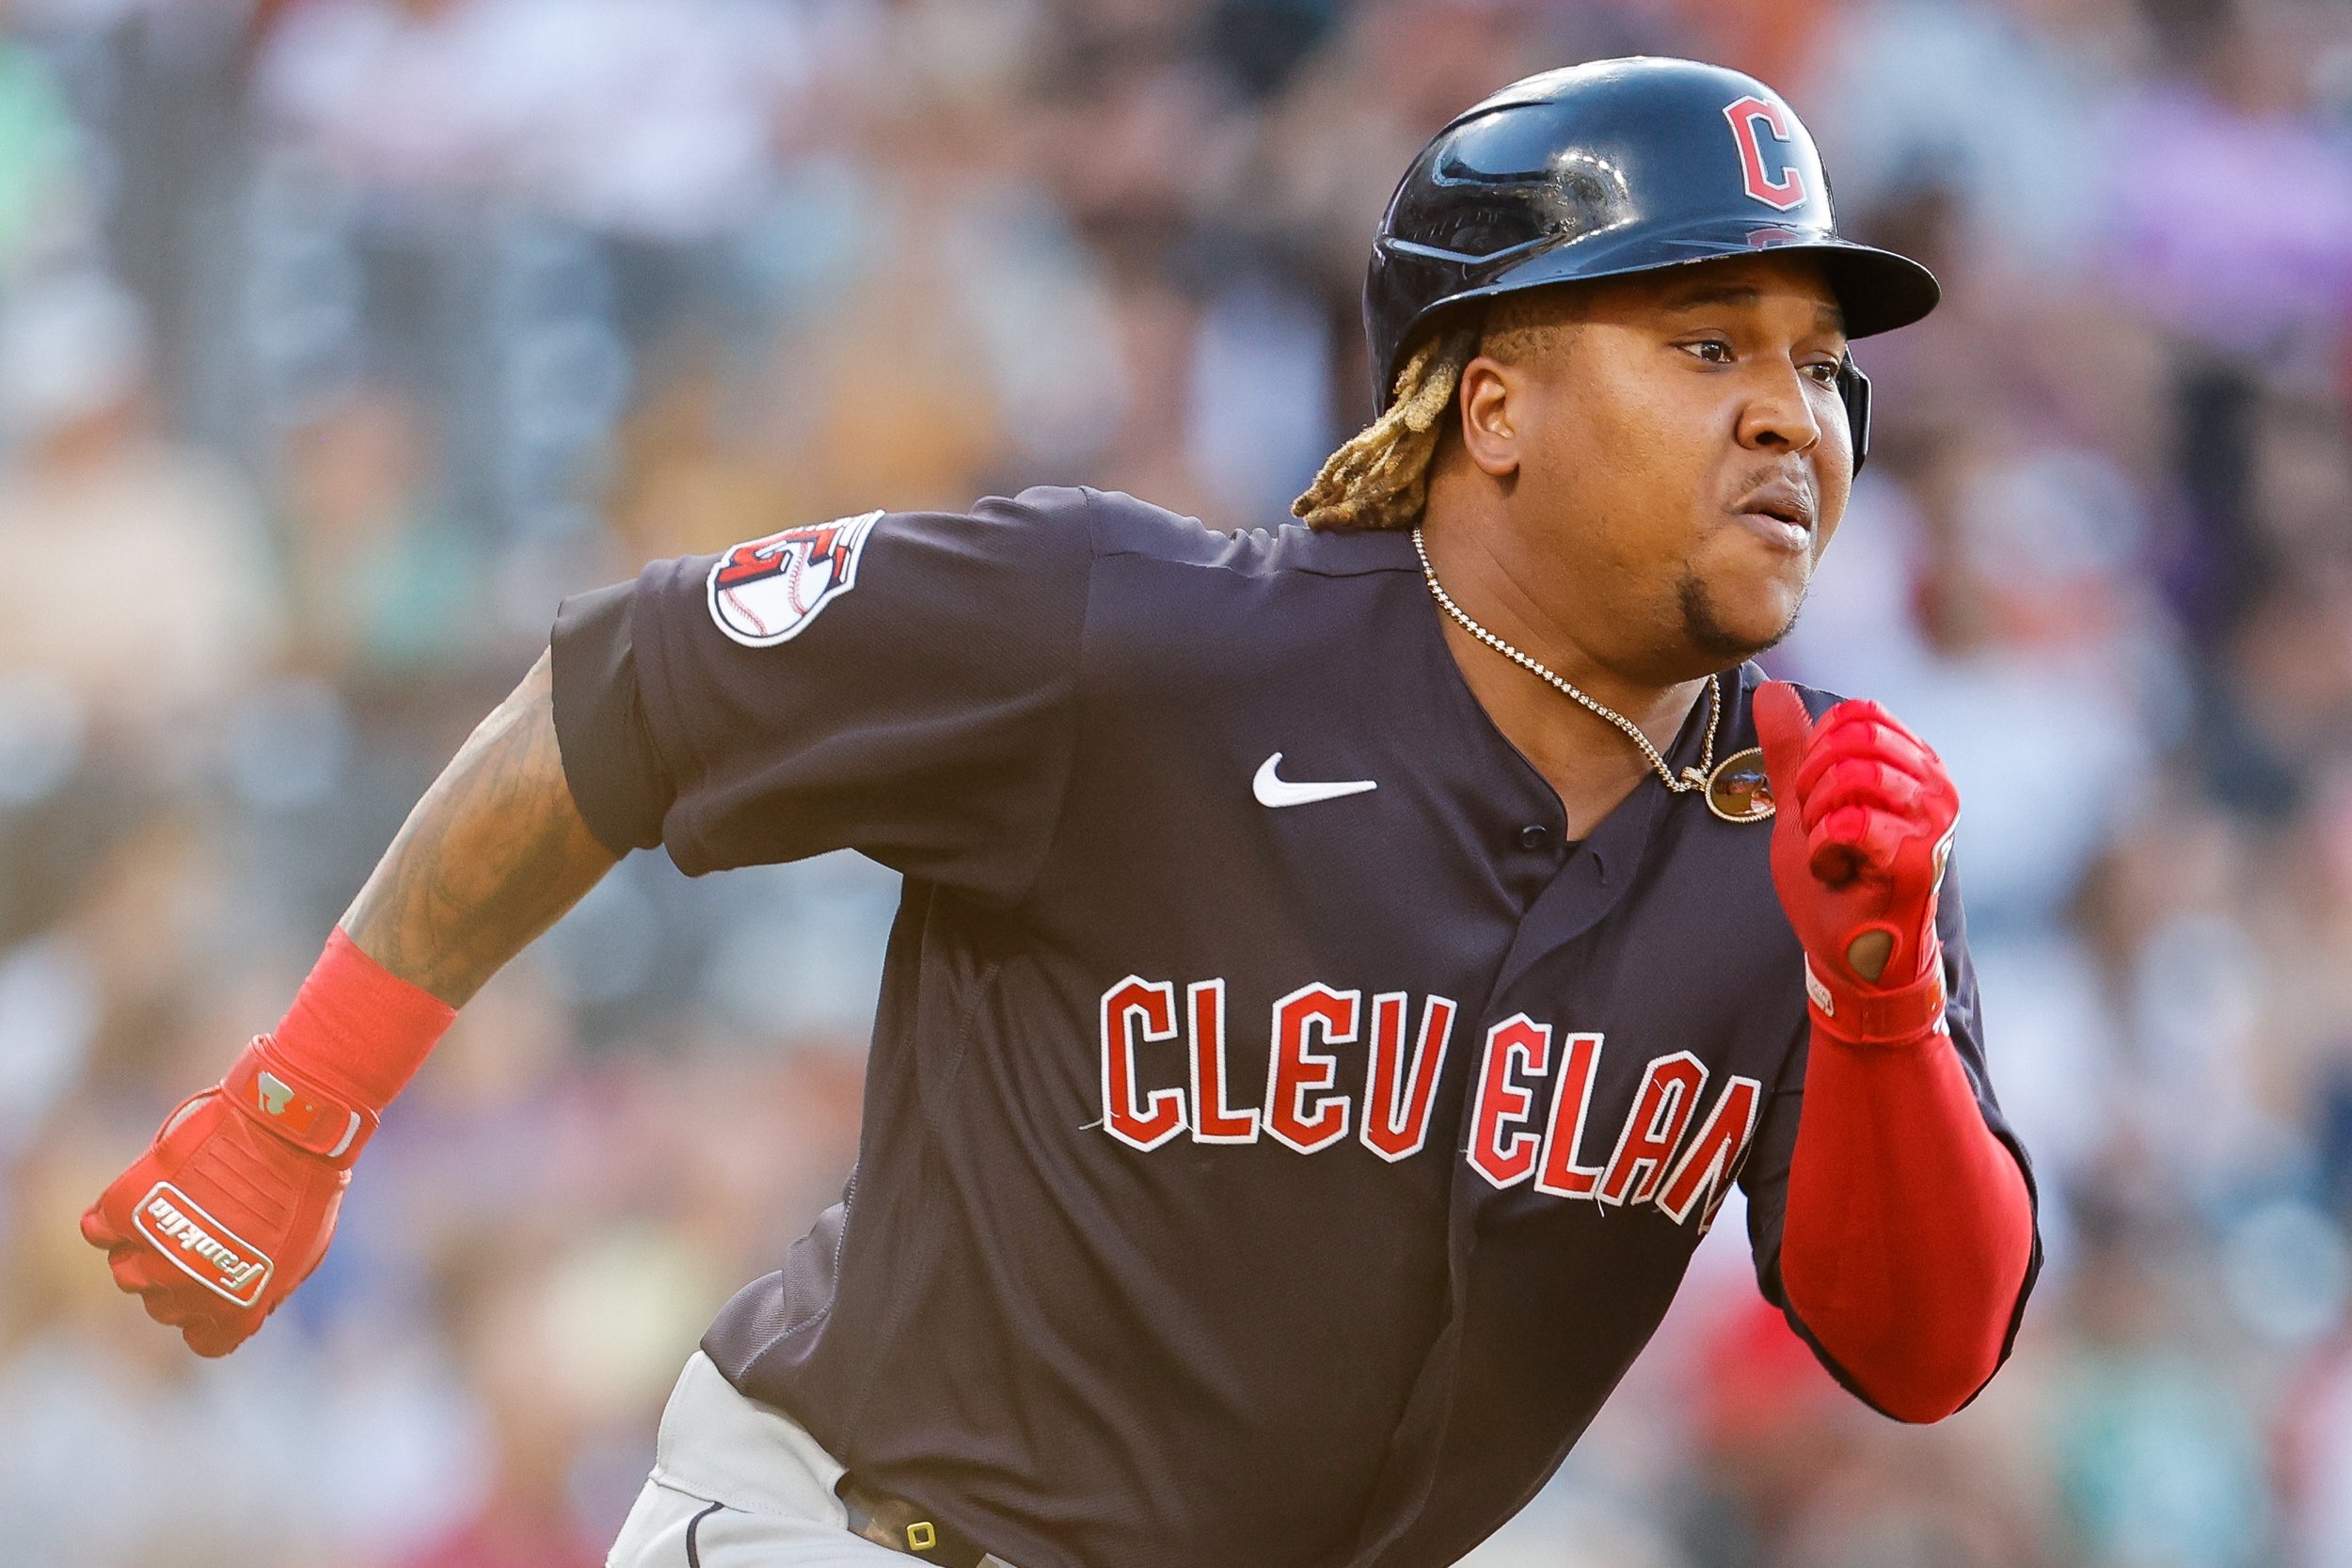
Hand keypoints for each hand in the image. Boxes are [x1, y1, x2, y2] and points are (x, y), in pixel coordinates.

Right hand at [81, 1037, 371, 1355]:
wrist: (287, 1132)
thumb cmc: (307, 1188)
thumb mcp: (302, 1256)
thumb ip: (265, 1292)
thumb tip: (243, 1309)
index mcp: (233, 1311)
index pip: (201, 1340)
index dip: (208, 1313)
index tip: (217, 1284)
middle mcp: (185, 1292)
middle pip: (161, 1304)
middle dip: (181, 1276)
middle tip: (203, 1233)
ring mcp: (152, 1252)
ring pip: (127, 1273)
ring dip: (145, 1249)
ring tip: (176, 1212)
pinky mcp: (127, 1209)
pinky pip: (98, 1230)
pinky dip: (111, 1219)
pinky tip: (138, 1201)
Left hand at [1753, 683, 1957, 1037]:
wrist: (1852, 955)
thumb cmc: (1836, 881)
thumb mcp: (1801, 804)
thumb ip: (1791, 748)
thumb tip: (1772, 688)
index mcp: (1912, 763)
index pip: (1854, 715)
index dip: (1815, 754)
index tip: (1816, 801)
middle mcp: (1934, 785)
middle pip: (1851, 738)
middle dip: (1813, 785)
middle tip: (1821, 830)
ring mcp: (1933, 821)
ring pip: (1851, 777)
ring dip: (1818, 821)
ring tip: (1832, 853)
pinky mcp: (1920, 859)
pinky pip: (1850, 825)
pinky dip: (1824, 850)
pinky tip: (1838, 873)